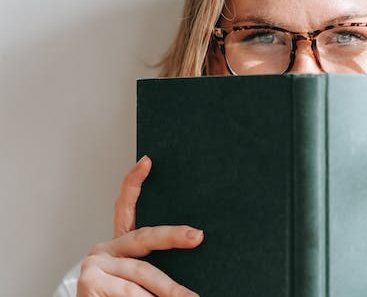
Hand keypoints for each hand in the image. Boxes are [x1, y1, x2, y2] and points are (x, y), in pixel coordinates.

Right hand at [77, 156, 202, 296]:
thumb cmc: (121, 296)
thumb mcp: (142, 276)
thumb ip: (155, 262)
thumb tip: (194, 244)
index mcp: (121, 244)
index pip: (126, 206)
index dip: (134, 182)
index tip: (147, 161)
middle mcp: (106, 249)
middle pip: (144, 237)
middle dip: (173, 236)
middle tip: (197, 236)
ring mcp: (96, 263)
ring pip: (142, 273)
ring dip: (169, 289)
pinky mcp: (90, 281)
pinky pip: (129, 291)